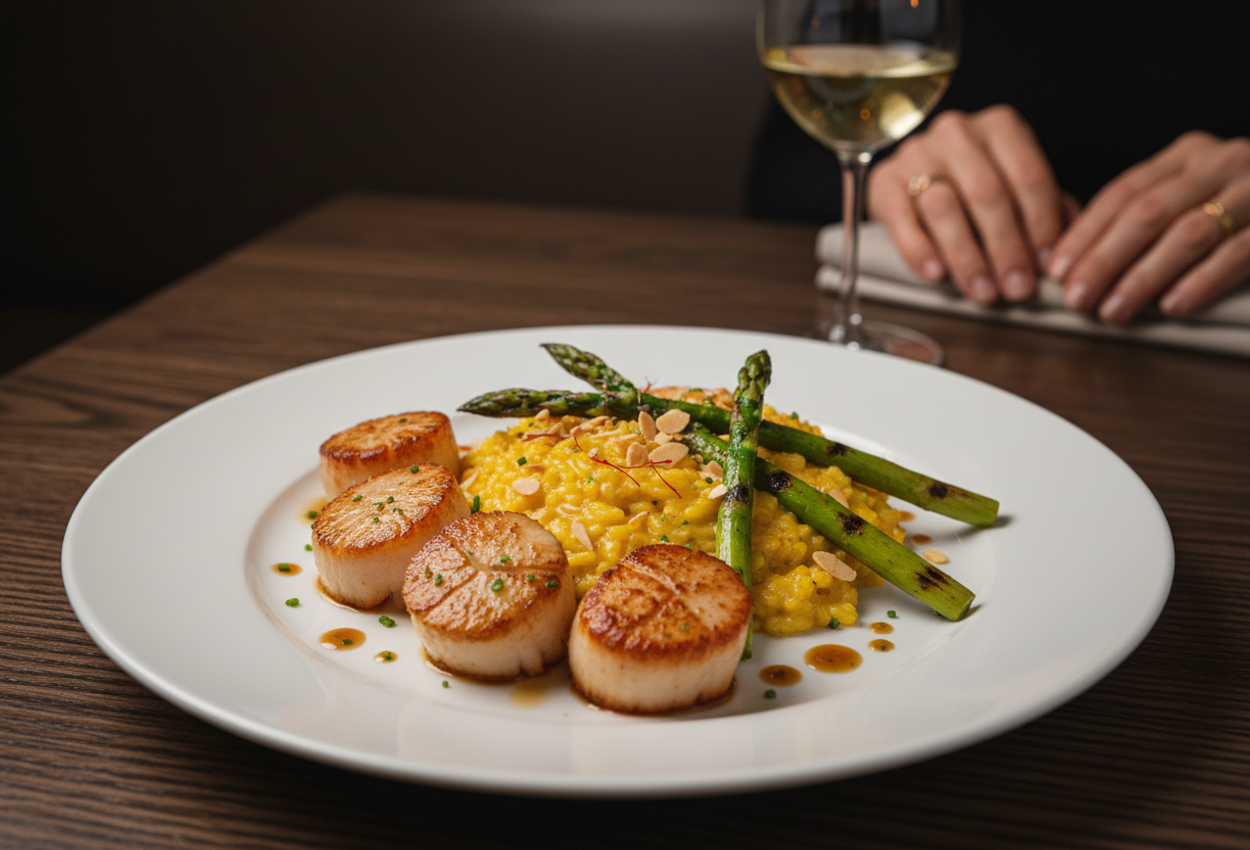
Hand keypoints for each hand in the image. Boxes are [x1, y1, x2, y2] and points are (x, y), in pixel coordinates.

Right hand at [868, 105, 1070, 304]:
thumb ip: (1046, 210)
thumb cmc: (976, 185)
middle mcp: (957, 132)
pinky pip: (901, 219)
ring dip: (967, 256)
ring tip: (983, 293)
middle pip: (987, 193)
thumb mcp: (1015, 187)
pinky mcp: (883, 181)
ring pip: (944, 206)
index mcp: (1000, 127)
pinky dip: (919, 250)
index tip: (1047, 266)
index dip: (1041, 225)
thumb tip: (1069, 249)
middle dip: (1006, 247)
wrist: (915, 173)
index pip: (1028, 177)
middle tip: (1018, 289)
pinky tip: (936, 276)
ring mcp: (916, 153)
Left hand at [1047, 131, 1249, 322]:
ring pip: (1187, 234)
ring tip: (1114, 310)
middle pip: (1146, 213)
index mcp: (1187, 156)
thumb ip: (1146, 216)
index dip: (1085, 233)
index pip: (1121, 193)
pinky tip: (1173, 305)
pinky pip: (1236, 253)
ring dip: (1144, 277)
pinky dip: (1200, 282)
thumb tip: (1080, 259)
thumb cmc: (1241, 206)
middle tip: (1077, 298)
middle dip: (1103, 260)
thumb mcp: (1193, 195)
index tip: (1056, 269)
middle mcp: (1219, 163)